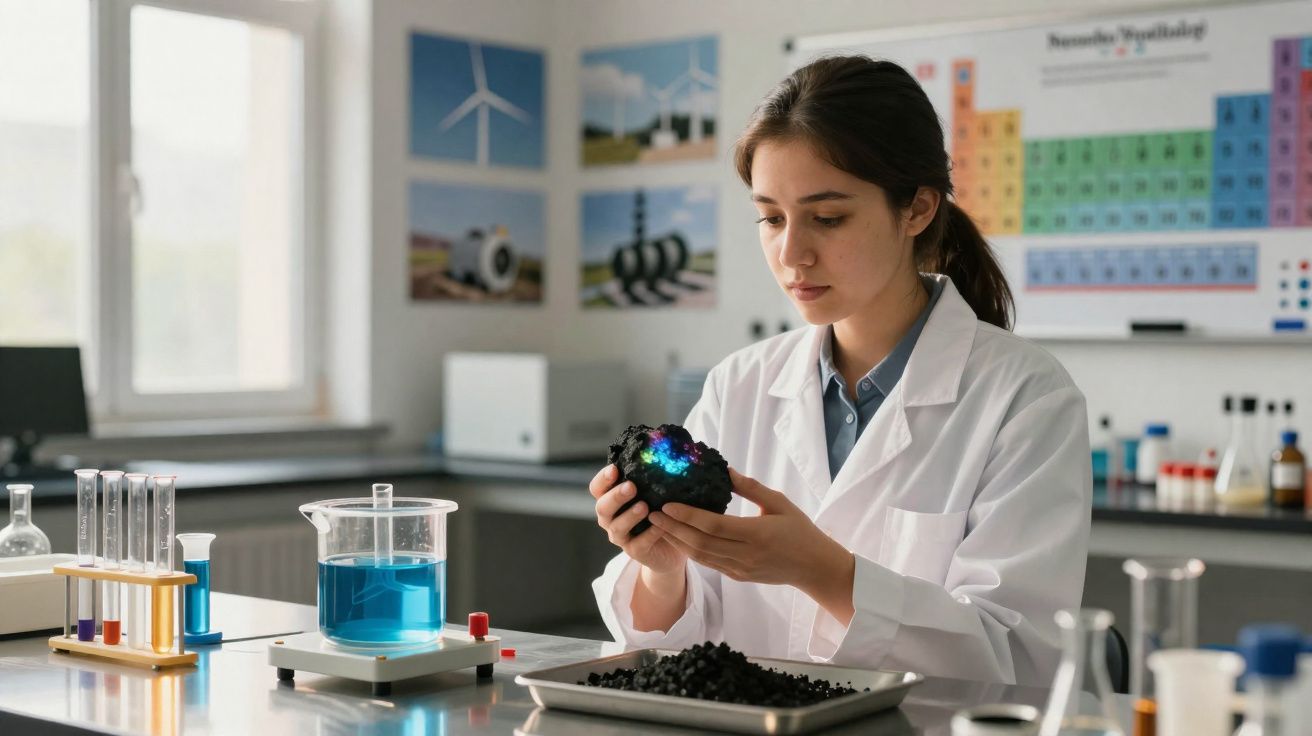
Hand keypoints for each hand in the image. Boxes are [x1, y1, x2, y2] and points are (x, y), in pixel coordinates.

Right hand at [589, 464, 686, 575]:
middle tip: (631, 486)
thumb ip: (651, 477)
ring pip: (617, 527)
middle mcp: (610, 518)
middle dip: (616, 496)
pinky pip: (638, 544)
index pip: (597, 488)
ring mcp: (620, 536)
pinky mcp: (634, 551)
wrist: (669, 546)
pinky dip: (649, 534)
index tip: (614, 469)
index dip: (603, 479)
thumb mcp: (653, 492)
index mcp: (610, 500)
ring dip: (629, 516)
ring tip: (644, 507)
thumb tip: (664, 449)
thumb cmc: (658, 511)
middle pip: (602, 507)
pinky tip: (660, 526)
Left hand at [649, 468, 854, 622]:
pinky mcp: (738, 577)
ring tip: (658, 526)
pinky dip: (691, 552)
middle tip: (652, 513)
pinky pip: (709, 564)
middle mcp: (745, 555)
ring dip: (677, 541)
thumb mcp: (780, 503)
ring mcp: (740, 569)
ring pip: (701, 557)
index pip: (714, 526)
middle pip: (701, 543)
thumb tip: (725, 469)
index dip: (688, 516)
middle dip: (673, 529)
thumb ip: (751, 488)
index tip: (667, 505)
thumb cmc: (800, 530)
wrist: (815, 568)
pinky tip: (678, 539)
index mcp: (756, 535)